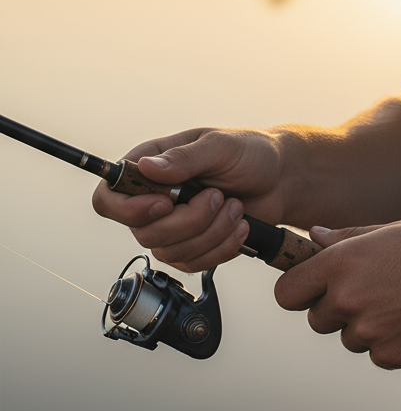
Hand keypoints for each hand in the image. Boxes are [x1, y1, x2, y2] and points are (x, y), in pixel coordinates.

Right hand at [91, 127, 285, 271]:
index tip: (166, 204)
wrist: (282, 179)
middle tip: (220, 196)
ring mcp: (172, 227)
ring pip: (170, 252)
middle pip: (143, 233)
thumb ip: (184, 158)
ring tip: (235, 206)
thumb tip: (145, 167)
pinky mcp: (193, 247)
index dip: (128, 209)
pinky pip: (194, 264)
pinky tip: (240, 225)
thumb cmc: (251, 153)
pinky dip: (222, 247)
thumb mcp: (221, 146)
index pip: (108, 197)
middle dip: (190, 220)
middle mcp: (154, 199)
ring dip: (212, 232)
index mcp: (151, 166)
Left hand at [274, 220, 400, 368]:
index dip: (299, 290)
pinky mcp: (393, 356)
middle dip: (337, 309)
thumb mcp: (394, 230)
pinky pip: (378, 355)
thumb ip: (348, 238)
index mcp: (345, 262)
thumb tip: (314, 238)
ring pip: (350, 338)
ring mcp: (371, 332)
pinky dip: (392, 342)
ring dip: (368, 326)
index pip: (287, 292)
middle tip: (374, 290)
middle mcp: (350, 298)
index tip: (312, 289)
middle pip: (317, 319)